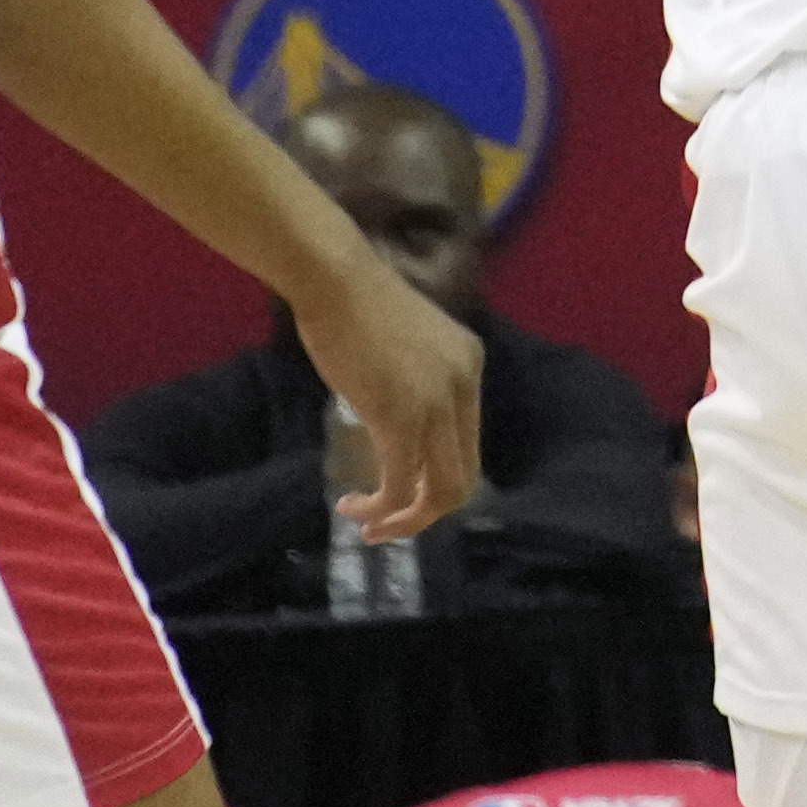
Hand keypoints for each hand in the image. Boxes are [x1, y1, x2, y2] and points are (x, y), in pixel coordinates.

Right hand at [294, 254, 482, 537]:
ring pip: (440, 490)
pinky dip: (381, 508)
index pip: (468, 442)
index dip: (435, 476)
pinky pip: (400, 484)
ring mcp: (437, 403)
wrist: (335, 279)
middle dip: (425, 510)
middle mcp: (465, 385)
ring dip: (406, 520)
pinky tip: (353, 507)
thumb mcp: (404, 347)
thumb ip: (414, 384)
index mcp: (470, 364)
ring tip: (370, 527)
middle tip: (386, 523)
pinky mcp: (402, 417)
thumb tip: (398, 424)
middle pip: (463, 475)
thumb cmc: (354, 305)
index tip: (399, 489)